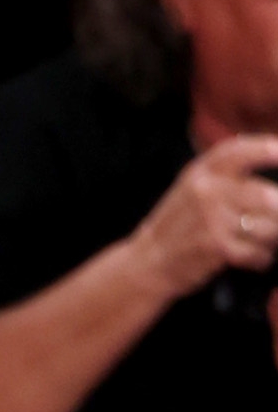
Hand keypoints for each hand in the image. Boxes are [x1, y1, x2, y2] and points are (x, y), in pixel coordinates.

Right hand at [145, 133, 277, 296]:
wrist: (147, 262)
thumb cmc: (176, 224)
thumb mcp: (191, 187)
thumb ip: (223, 173)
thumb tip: (272, 157)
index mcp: (200, 171)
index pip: (239, 151)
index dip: (266, 149)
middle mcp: (206, 191)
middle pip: (265, 195)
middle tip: (275, 216)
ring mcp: (211, 220)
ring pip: (266, 227)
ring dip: (272, 237)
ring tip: (263, 241)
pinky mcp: (216, 247)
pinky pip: (257, 252)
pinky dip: (263, 258)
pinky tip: (256, 258)